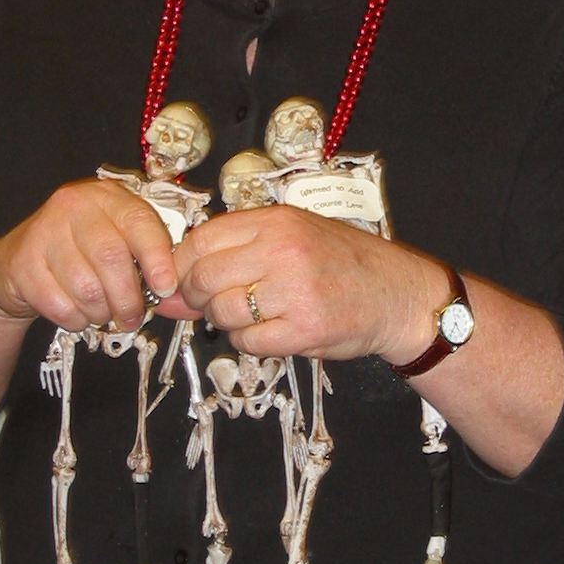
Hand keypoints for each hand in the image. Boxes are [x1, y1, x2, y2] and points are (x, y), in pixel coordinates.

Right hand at [0, 180, 195, 334]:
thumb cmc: (78, 255)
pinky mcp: (22, 264)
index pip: (139, 221)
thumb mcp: (116, 243)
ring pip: (86, 287)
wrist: (17, 264)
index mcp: (106, 198)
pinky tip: (76, 311)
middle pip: (111, 257)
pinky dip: (76, 319)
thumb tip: (178, 294)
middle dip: (129, 297)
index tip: (167, 286)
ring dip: (101, 312)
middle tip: (132, 317)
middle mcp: (73, 206)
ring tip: (103, 313)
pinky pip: (60, 305)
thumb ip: (146, 261)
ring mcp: (43, 232)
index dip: (157, 257)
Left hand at [174, 207, 447, 363]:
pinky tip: (268, 332)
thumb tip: (167, 296)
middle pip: (205, 279)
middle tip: (209, 305)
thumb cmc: (341, 263)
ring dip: (225, 322)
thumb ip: (231, 257)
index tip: (183, 282)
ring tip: (249, 317)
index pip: (201, 241)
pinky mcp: (305, 330)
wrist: (396, 294)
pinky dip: (249, 342)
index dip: (181, 267)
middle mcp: (283, 251)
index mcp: (276, 221)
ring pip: (223, 313)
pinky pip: (249, 342)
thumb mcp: (290, 239)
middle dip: (196, 299)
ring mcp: (295, 291)